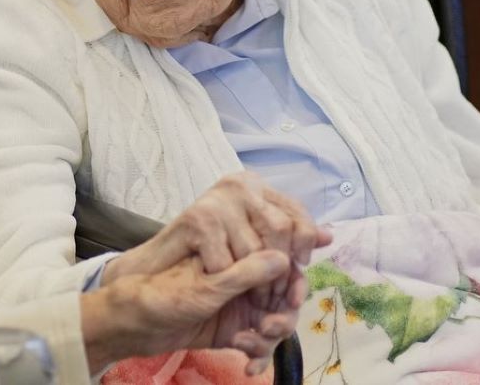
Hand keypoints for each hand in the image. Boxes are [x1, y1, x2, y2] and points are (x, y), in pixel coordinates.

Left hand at [82, 250, 291, 374]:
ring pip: (274, 323)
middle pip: (283, 298)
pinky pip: (259, 344)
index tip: (290, 300)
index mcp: (236, 258)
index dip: (292, 282)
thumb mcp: (207, 284)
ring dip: (269, 338)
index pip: (280, 264)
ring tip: (248, 343)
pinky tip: (249, 366)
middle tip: (269, 327)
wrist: (134, 326)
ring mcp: (240, 308)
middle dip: (283, 316)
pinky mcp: (233, 332)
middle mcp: (243, 281)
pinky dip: (259, 355)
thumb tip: (283, 258)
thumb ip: (244, 273)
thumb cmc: (164, 293)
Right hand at [105, 173, 330, 309]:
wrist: (151, 275)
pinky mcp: (197, 218)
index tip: (296, 271)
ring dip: (251, 283)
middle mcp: (238, 185)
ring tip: (244, 294)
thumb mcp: (250, 247)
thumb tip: (328, 236)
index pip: (297, 215)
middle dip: (279, 271)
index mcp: (253, 187)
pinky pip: (227, 263)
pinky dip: (221, 281)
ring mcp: (217, 200)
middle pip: (282, 229)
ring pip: (256, 251)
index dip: (303, 247)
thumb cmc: (202, 261)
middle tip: (270, 294)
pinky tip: (214, 283)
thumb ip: (286, 239)